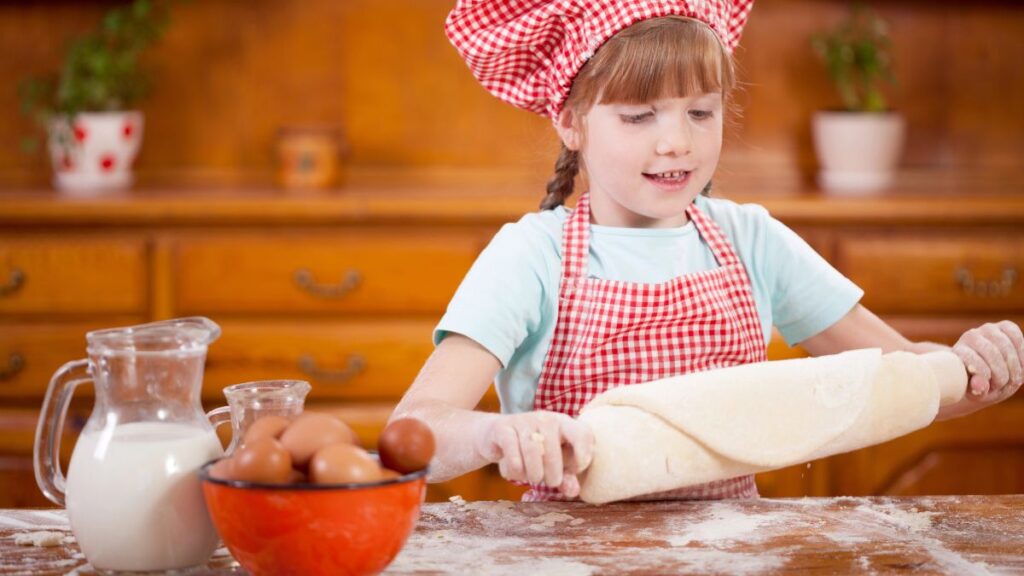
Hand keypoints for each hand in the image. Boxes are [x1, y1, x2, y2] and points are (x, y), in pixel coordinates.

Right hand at [475, 410, 593, 496]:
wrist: (495, 435)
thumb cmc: (533, 452)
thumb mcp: (553, 463)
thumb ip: (566, 478)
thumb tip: (573, 491)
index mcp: (564, 423)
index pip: (583, 434)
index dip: (583, 458)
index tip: (573, 470)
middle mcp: (545, 419)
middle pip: (554, 452)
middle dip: (552, 476)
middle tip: (549, 482)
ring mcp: (523, 421)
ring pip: (532, 453)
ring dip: (533, 474)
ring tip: (532, 478)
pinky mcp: (502, 429)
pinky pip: (512, 454)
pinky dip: (515, 470)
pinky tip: (515, 472)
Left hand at [951, 320, 1023, 407]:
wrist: (986, 370)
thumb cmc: (979, 383)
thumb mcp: (976, 392)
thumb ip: (977, 390)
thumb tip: (979, 386)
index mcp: (958, 352)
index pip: (972, 360)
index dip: (985, 376)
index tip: (990, 387)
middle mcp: (971, 336)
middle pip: (992, 353)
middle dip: (1002, 374)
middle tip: (1003, 385)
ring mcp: (987, 329)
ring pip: (1006, 346)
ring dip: (1014, 367)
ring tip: (1013, 379)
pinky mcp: (1004, 326)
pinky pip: (1017, 337)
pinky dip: (1022, 353)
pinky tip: (1020, 365)